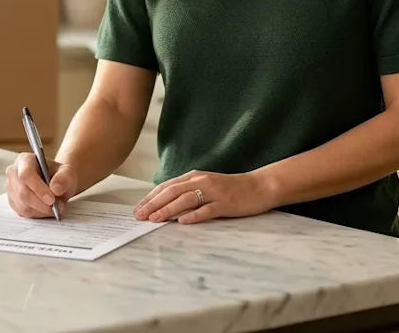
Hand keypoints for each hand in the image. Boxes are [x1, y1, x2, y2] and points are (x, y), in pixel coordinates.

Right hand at [5, 153, 77, 218]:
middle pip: (23, 192)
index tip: (52, 200)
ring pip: (22, 205)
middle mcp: (13, 172)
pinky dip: (37, 214)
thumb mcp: (67, 173)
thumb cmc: (59, 176)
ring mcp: (11, 187)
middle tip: (58, 207)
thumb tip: (55, 189)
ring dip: (41, 211)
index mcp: (25, 160)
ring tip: (55, 208)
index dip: (38, 188)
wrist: (56, 183)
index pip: (26, 174)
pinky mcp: (12, 201)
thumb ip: (64, 178)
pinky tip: (46, 210)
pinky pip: (22, 212)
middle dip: (42, 204)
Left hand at [133, 170, 276, 224]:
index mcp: (194, 177)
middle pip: (172, 192)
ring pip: (186, 200)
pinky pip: (208, 210)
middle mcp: (202, 182)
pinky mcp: (226, 204)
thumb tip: (165, 204)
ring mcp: (214, 192)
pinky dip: (194, 215)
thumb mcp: (206, 185)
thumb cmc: (231, 188)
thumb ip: (188, 191)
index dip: (151, 197)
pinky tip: (183, 221)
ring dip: (168, 209)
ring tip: (154, 219)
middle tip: (139, 216)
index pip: (167, 186)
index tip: (138, 208)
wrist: (260, 186)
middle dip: (154, 204)